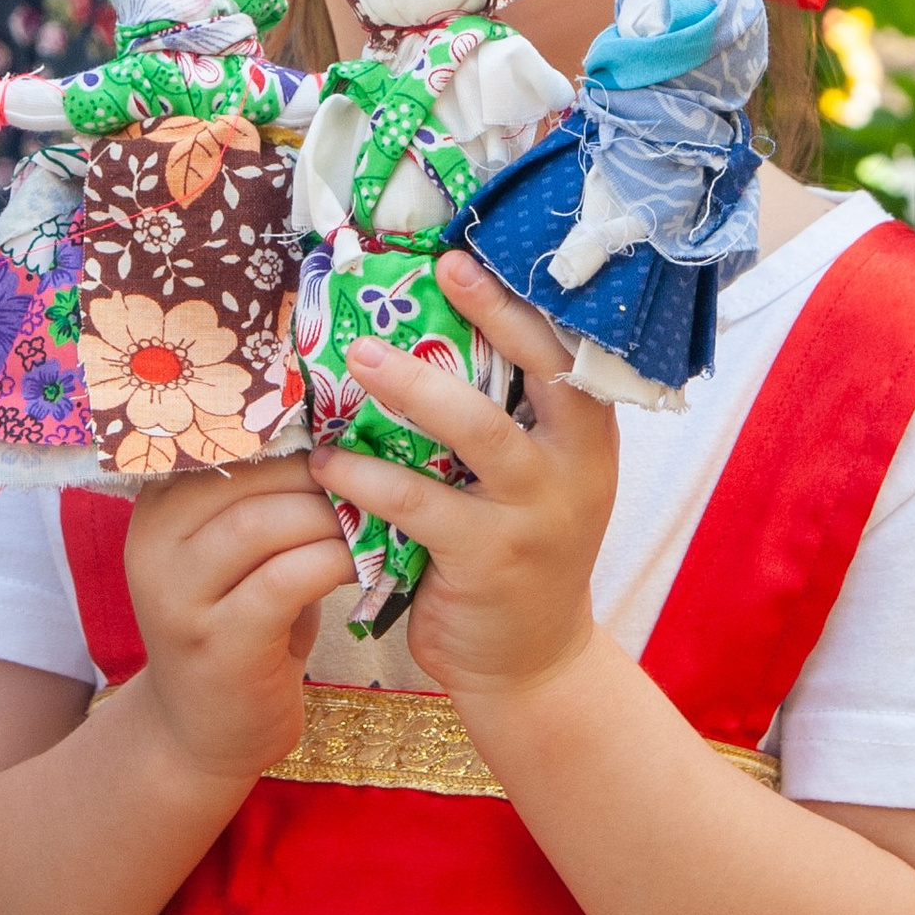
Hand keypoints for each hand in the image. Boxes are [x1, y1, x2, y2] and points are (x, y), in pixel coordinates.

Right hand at [122, 455, 355, 786]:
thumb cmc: (237, 625)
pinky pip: (283, 581)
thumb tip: (338, 428)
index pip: (221, 440)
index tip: (344, 430)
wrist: (200, 733)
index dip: (289, 429)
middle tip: (371, 477)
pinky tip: (359, 567)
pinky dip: (331, 563)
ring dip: (328, 517)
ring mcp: (178, 598)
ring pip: (261, 523)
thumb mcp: (235, 553)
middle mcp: (153, 545)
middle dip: (319, 472)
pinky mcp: (217, 645)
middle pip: (244, 477)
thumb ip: (262, 497)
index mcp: (156, 506)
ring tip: (370, 521)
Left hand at [311, 253, 615, 702]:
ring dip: (411, 387)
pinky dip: (366, 476)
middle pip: (544, 368)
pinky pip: (418, 501)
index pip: (567, 346)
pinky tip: (327, 461)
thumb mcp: (532, 479)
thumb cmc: (516, 549)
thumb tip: (416, 330)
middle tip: (432, 272)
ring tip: (357, 358)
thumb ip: (501, 417)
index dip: (519, 297)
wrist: (533, 661)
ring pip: (477, 429)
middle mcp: (577, 463)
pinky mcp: (489, 557)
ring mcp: (538, 511)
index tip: (465, 253)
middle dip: (490, 314)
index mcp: (588, 432)